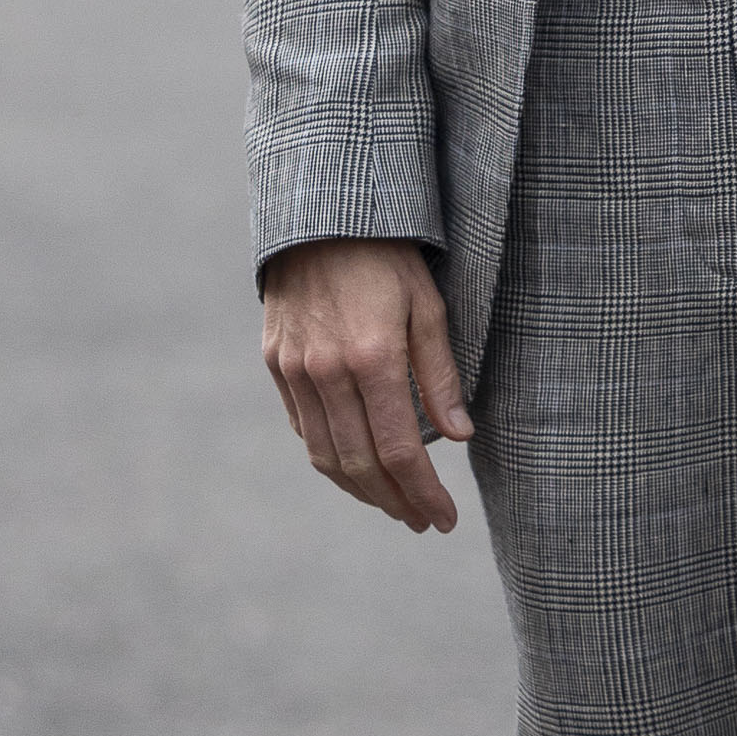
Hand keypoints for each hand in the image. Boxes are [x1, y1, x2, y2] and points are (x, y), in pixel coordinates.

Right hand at [261, 237, 471, 532]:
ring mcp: (295, 369)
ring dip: (361, 490)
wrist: (319, 215)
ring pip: (325, 455)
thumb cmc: (387, 256)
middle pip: (360, 464)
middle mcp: (327, 370)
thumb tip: (460, 436)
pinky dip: (331, 457)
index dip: (423, 493)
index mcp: (372, 357)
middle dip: (395, 502)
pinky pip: (304, 427)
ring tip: (393, 504)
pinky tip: (356, 466)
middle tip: (422, 521)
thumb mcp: (428, 306)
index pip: (399, 451)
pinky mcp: (276, 362)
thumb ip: (441, 375)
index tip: (444, 518)